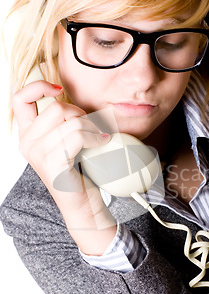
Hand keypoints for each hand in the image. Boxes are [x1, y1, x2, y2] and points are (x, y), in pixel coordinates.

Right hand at [12, 81, 116, 253]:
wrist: (84, 206)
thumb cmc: (79, 173)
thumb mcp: (66, 142)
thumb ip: (63, 121)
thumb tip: (73, 98)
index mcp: (27, 135)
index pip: (20, 99)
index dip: (39, 87)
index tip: (58, 89)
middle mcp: (27, 144)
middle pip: (57, 108)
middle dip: (80, 113)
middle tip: (91, 129)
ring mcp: (39, 155)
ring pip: (71, 121)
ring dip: (92, 126)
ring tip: (99, 137)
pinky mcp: (54, 164)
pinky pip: (78, 135)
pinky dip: (96, 136)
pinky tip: (103, 142)